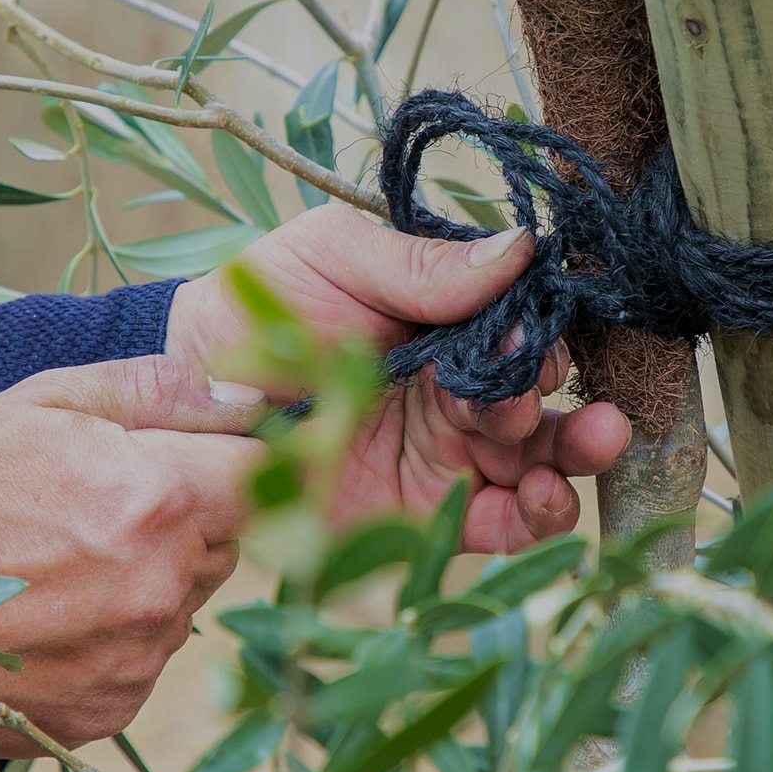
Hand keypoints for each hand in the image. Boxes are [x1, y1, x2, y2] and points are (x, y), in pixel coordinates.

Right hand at [0, 355, 267, 753]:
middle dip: (190, 516)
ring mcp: (138, 658)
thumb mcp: (48, 401)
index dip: (231, 456)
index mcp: (161, 500)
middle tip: (104, 506)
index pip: (263, 471)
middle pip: (231, 539)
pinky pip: (149, 659)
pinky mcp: (110, 710)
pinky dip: (119, 636)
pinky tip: (55, 613)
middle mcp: (162, 587)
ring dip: (156, 577)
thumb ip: (163, 390)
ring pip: (190, 600)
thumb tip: (250, 396)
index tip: (194, 454)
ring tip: (68, 561)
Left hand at [166, 205, 631, 551]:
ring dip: (574, 457)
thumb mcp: (338, 258)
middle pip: (546, 400)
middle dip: (562, 400)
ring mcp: (448, 454)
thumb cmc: (258, 306)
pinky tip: (546, 498)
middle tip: (529, 396)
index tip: (529, 336)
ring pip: (542, 463)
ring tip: (587, 445)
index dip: (541, 335)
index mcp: (450, 324)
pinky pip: (502, 524)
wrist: (185, 392)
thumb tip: (523, 247)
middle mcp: (461, 390)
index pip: (525, 328)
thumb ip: (424, 265)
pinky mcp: (428, 514)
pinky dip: (537, 517)